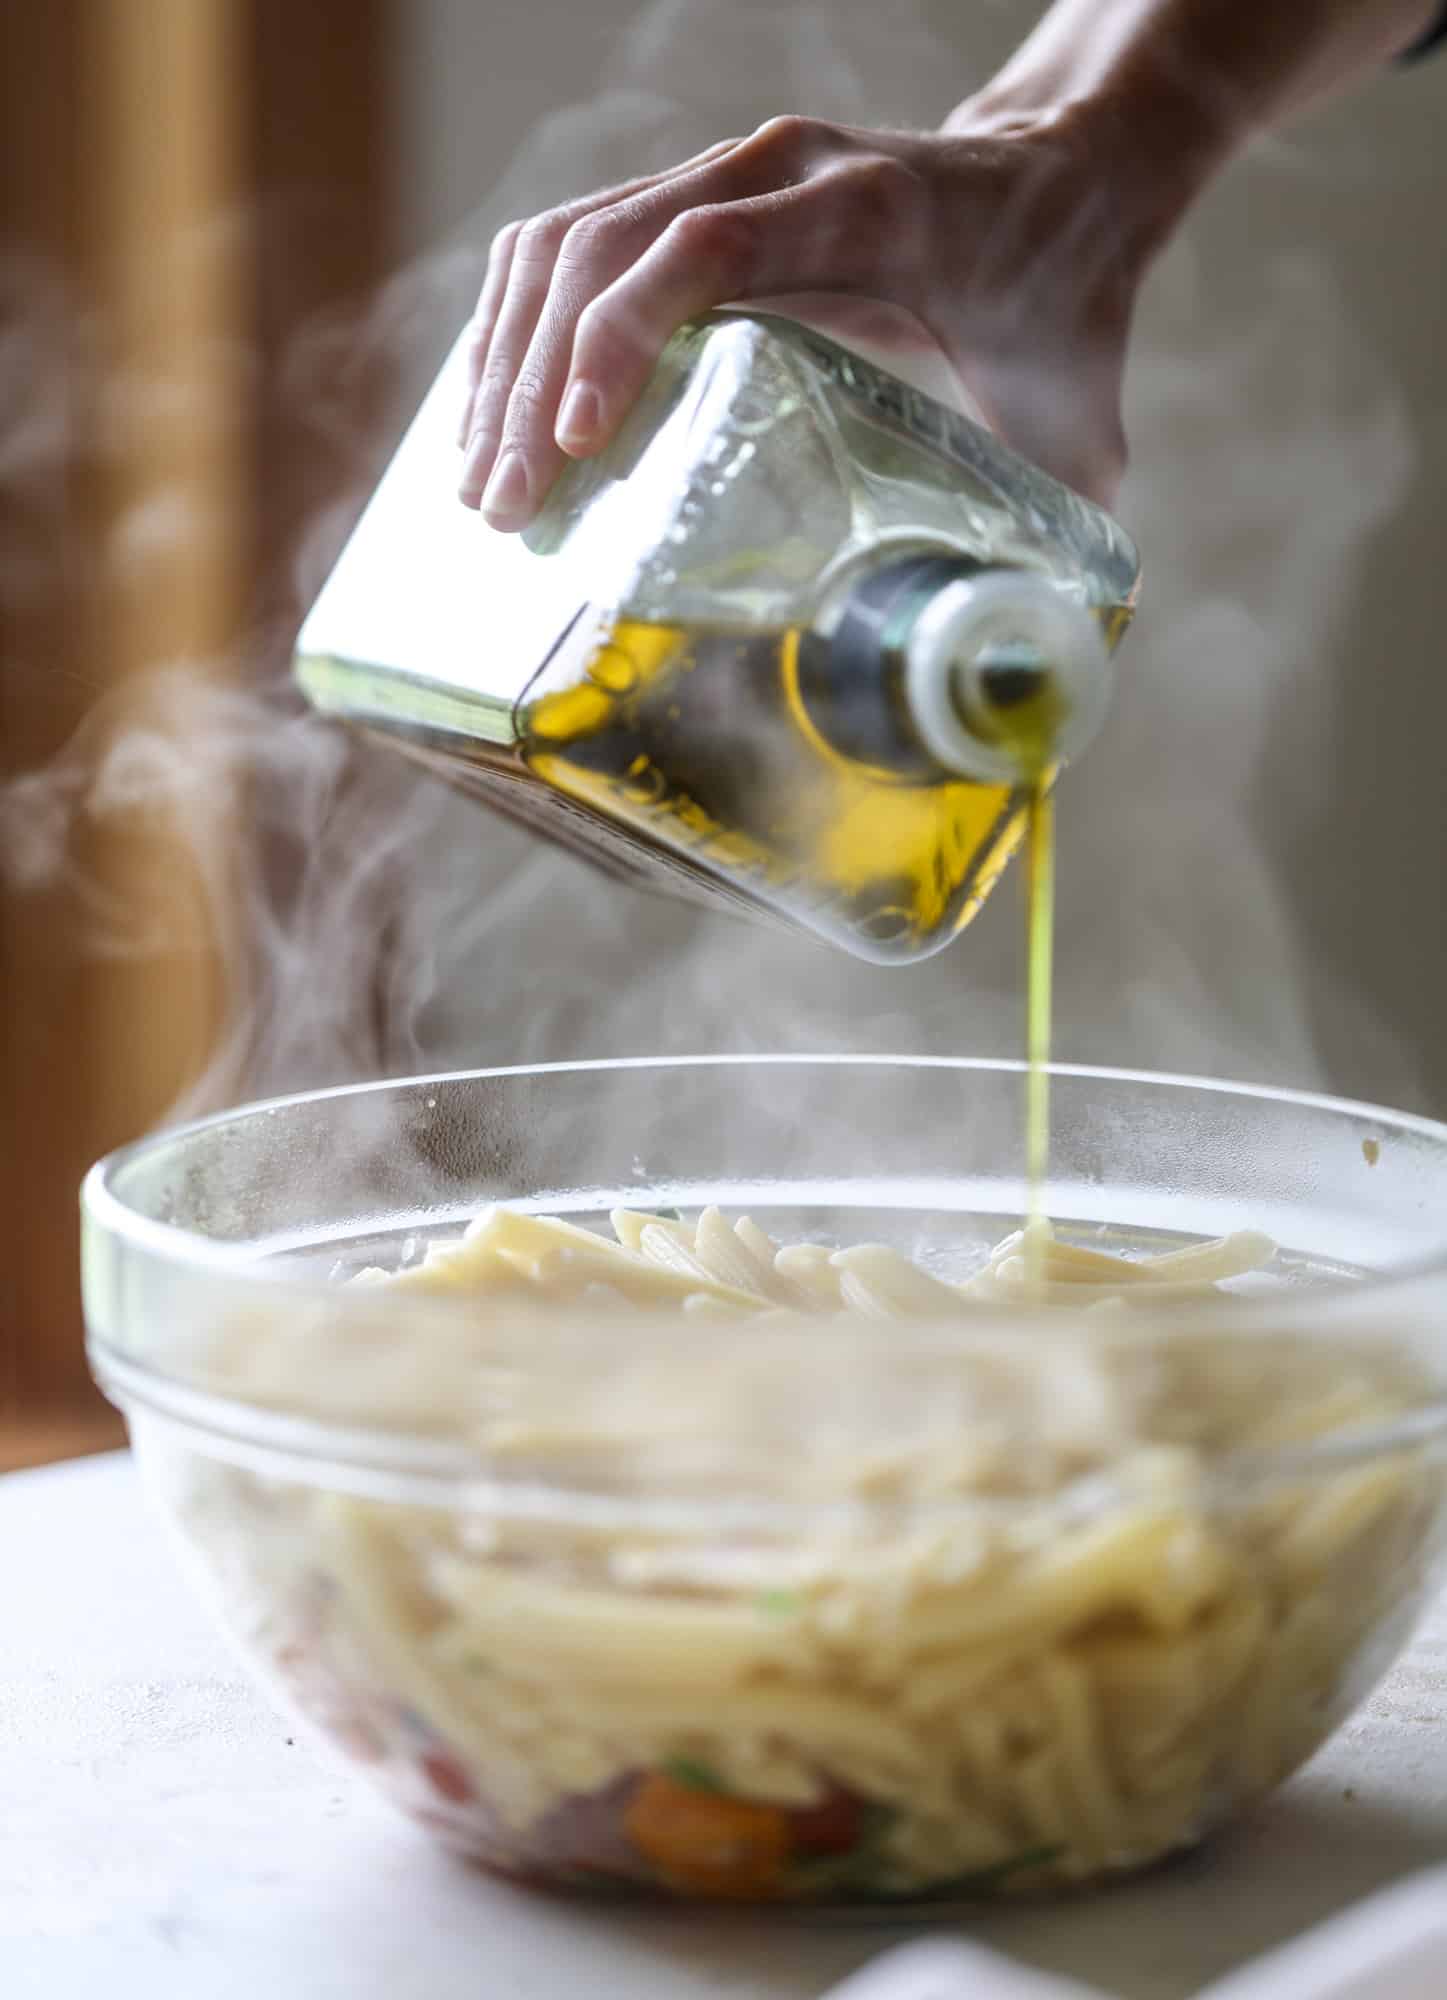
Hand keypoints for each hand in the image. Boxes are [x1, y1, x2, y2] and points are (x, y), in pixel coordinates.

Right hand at [456, 108, 1176, 528]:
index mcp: (866, 208)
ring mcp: (725, 170)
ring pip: (565, 239)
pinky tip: (497, 413)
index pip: (703, 245)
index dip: (623, 337)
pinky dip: (518, 326)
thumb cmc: (1065, 306)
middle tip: (504, 507)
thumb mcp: (1082, 416)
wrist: (1059, 183)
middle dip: (535, 381)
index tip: (579, 444)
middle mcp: (777, 167)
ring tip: (482, 479)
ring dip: (507, 359)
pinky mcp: (692, 193)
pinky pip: (568, 240)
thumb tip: (1035, 658)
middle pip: (604, 247)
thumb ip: (1061, 524)